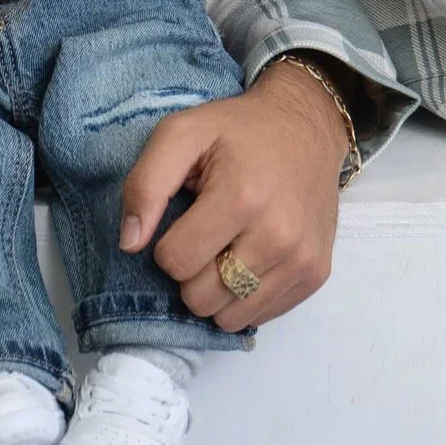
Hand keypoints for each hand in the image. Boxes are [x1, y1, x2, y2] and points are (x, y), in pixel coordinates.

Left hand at [118, 57, 348, 331]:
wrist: (306, 126)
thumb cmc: (237, 130)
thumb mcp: (181, 133)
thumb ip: (145, 185)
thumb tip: (129, 244)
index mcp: (241, 197)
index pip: (176, 262)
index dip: (167, 245)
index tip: (183, 220)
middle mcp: (278, 236)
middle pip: (201, 298)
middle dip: (190, 273)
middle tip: (204, 236)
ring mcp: (302, 260)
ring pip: (230, 318)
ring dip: (216, 290)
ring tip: (226, 248)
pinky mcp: (316, 275)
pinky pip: (260, 316)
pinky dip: (245, 297)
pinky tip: (250, 257)